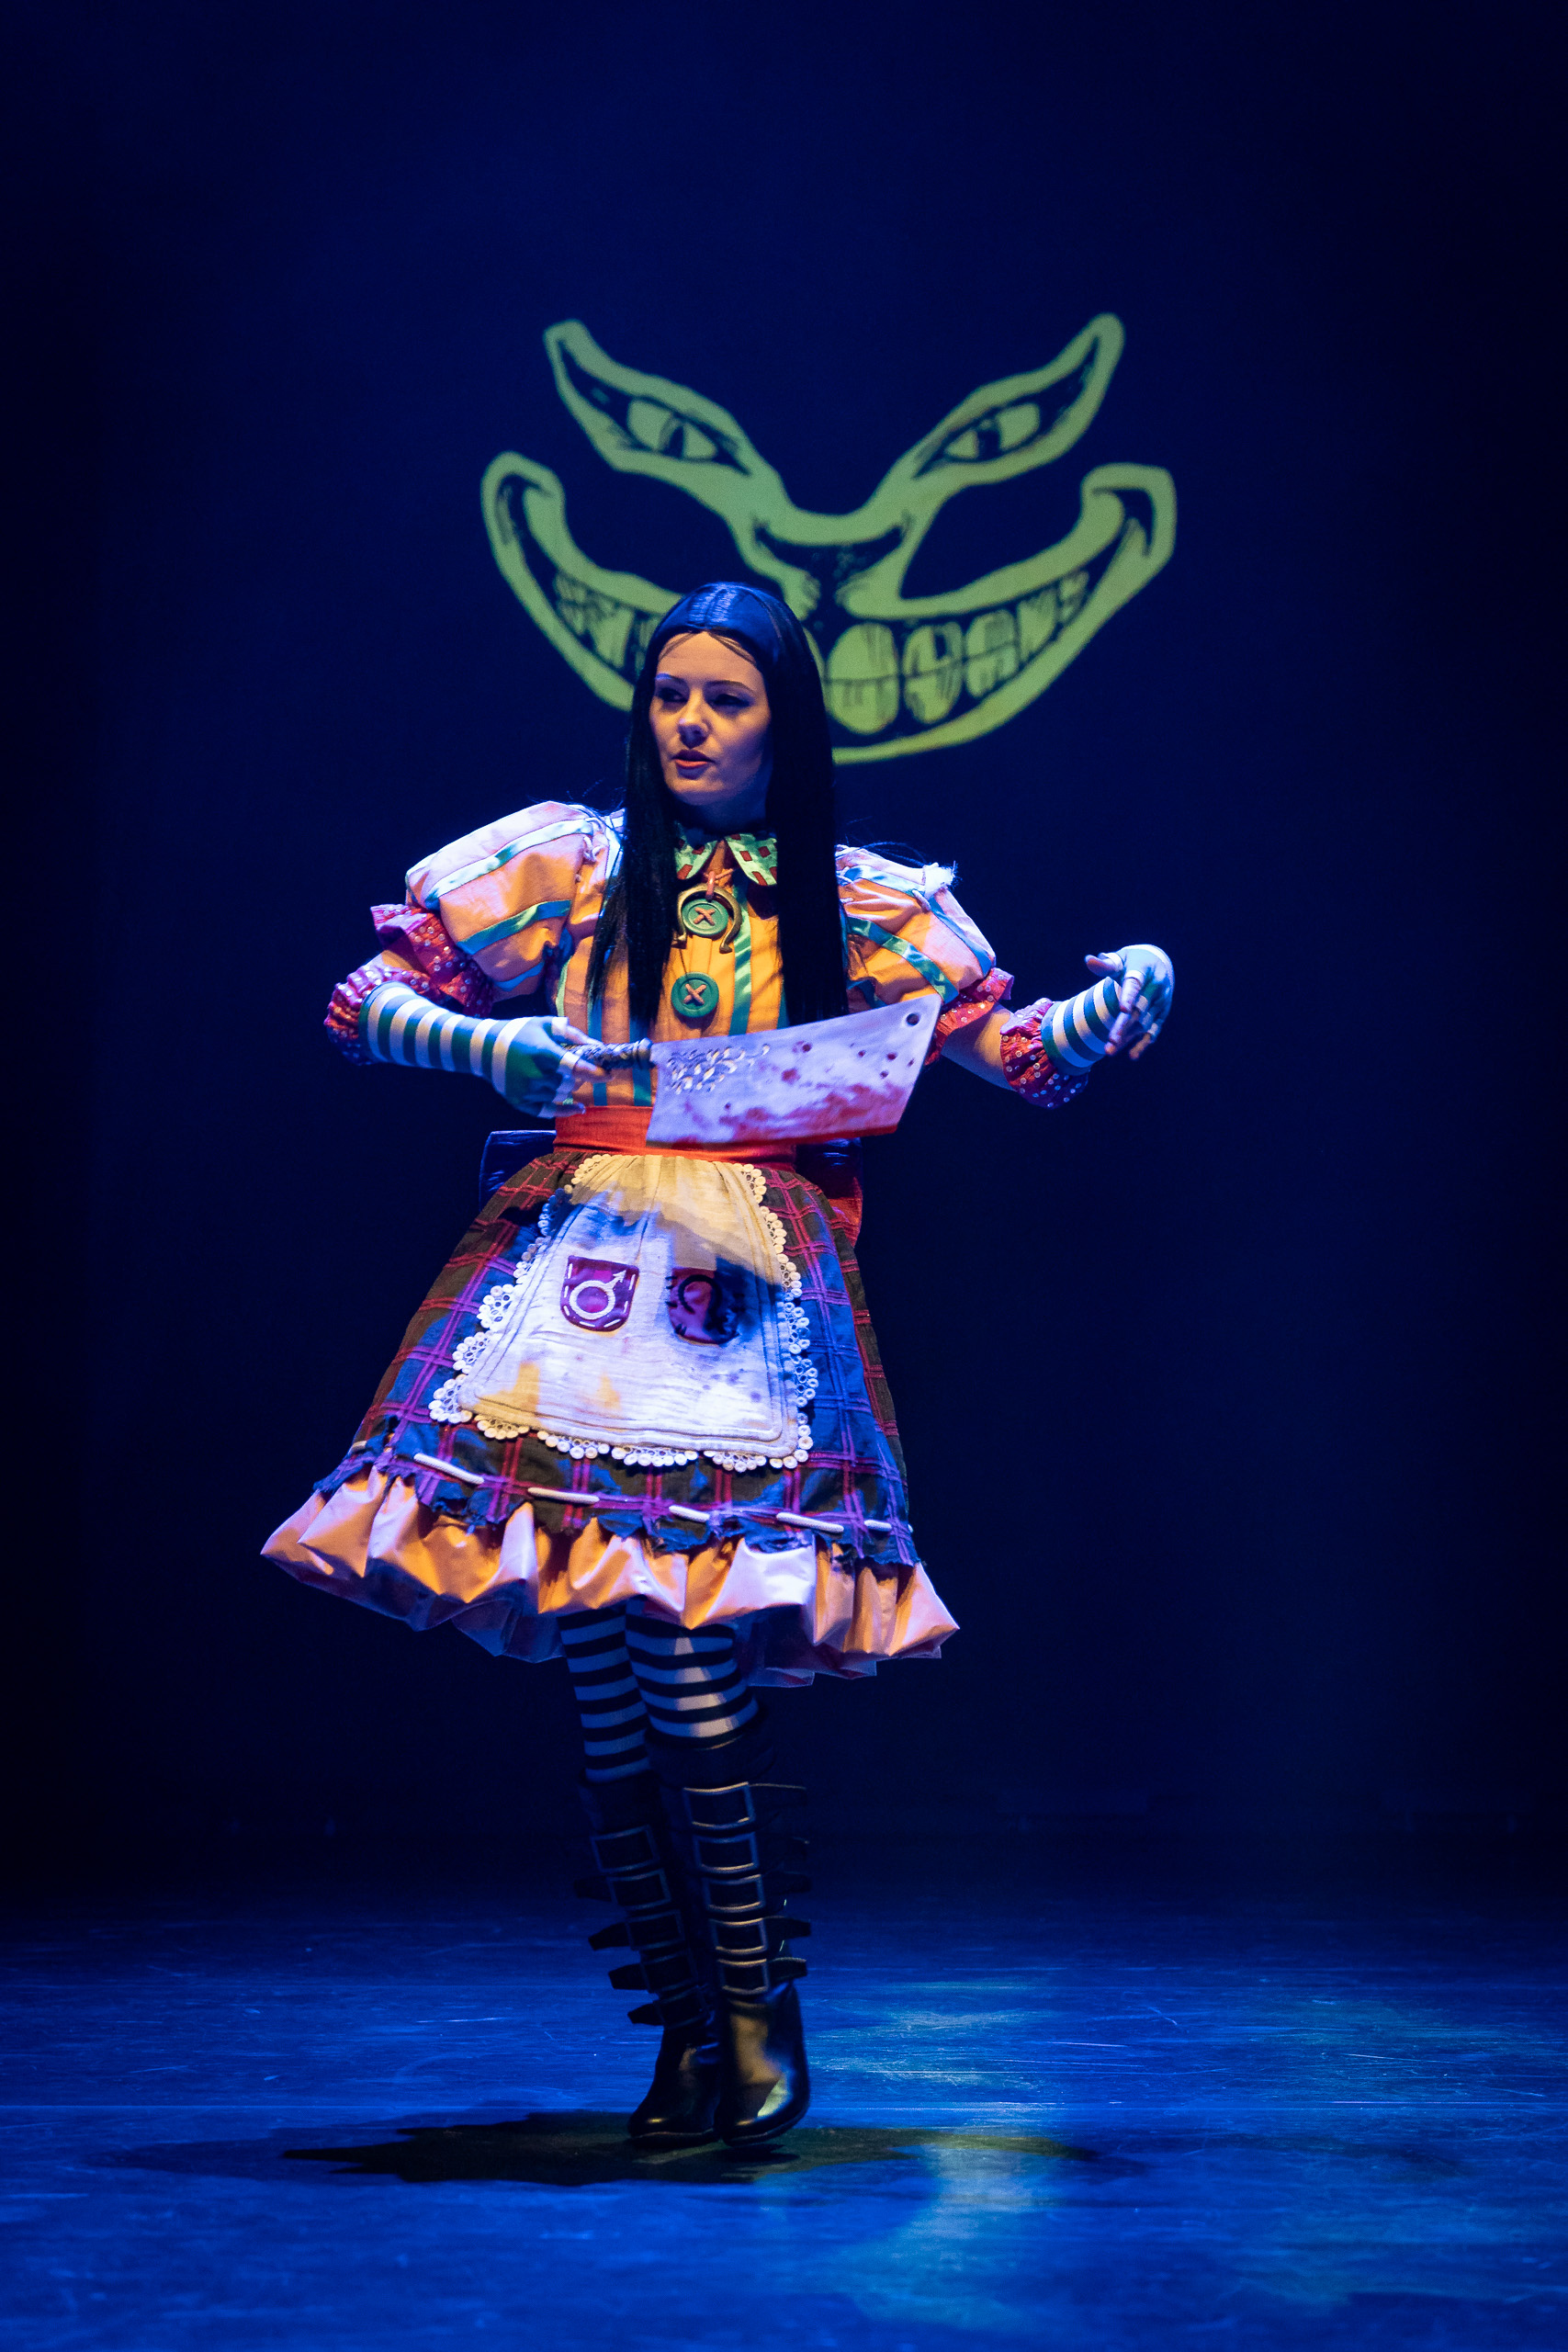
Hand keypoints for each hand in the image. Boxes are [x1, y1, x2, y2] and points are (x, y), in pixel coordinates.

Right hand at [488, 1016, 624, 1115]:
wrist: (484, 1048)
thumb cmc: (520, 1032)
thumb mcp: (545, 1024)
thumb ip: (572, 1034)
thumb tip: (598, 1046)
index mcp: (542, 1052)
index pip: (575, 1067)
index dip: (596, 1073)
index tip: (611, 1075)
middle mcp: (534, 1074)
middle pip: (569, 1084)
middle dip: (578, 1078)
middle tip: (576, 1070)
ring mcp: (526, 1090)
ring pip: (560, 1096)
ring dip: (568, 1089)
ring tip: (565, 1079)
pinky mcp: (519, 1101)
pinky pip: (548, 1112)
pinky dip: (564, 1111)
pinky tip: (576, 1108)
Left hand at [1084, 944, 1172, 1058]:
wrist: (1158, 963)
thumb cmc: (1133, 961)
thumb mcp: (1121, 958)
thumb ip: (1106, 964)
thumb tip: (1089, 960)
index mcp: (1144, 971)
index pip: (1135, 985)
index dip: (1129, 997)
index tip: (1123, 1010)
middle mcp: (1156, 987)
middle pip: (1138, 1010)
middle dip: (1123, 1026)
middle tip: (1110, 1042)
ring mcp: (1161, 1002)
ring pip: (1143, 1023)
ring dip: (1128, 1038)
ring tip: (1109, 1051)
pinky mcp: (1163, 1013)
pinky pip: (1154, 1030)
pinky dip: (1143, 1043)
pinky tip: (1132, 1056)